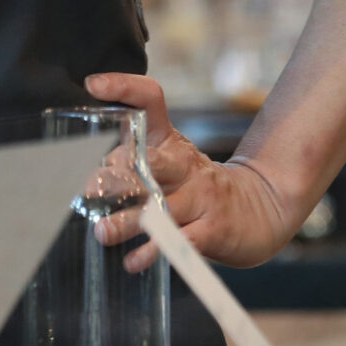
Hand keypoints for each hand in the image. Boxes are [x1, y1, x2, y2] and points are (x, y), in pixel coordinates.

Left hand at [85, 72, 297, 269]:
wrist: (260, 208)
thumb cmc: (199, 185)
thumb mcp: (171, 159)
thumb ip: (132, 151)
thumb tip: (85, 153)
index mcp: (171, 142)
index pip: (150, 101)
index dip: (124, 87)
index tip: (94, 85)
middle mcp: (185, 165)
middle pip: (151, 161)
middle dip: (117, 175)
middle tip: (89, 187)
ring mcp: (200, 198)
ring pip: (162, 208)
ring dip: (129, 220)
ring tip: (103, 232)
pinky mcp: (211, 231)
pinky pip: (180, 241)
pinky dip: (154, 252)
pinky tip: (133, 260)